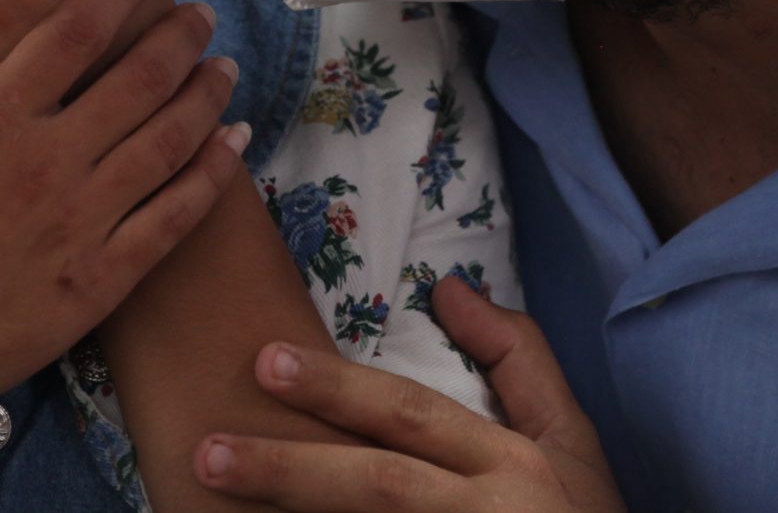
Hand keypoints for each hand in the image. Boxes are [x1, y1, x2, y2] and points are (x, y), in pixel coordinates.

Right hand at [0, 0, 253, 438]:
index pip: (73, 29)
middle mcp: (45, 161)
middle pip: (138, 76)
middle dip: (179, 33)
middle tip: (200, 10)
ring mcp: (82, 222)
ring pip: (170, 139)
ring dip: (206, 93)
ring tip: (224, 64)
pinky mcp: (104, 280)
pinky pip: (176, 215)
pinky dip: (214, 172)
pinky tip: (234, 141)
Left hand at [191, 275, 625, 511]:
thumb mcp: (570, 444)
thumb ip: (518, 362)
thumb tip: (449, 286)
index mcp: (512, 465)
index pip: (411, 418)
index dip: (338, 389)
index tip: (263, 360)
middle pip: (377, 487)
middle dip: (288, 469)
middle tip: (207, 451)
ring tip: (209, 504)